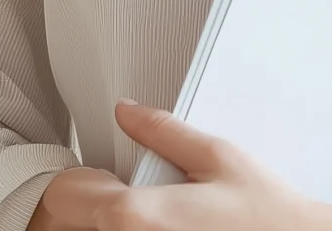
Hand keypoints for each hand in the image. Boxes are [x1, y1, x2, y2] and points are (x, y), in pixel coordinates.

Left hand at [27, 101, 331, 230]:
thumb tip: (127, 113)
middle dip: (89, 209)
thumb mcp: (217, 157)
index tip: (102, 175)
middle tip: (123, 196)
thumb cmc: (266, 216)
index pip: (64, 197)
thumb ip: (163, 132)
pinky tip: (165, 229)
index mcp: (134, 214)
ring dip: (107, 226)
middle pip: (72, 227)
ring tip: (153, 215)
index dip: (80, 180)